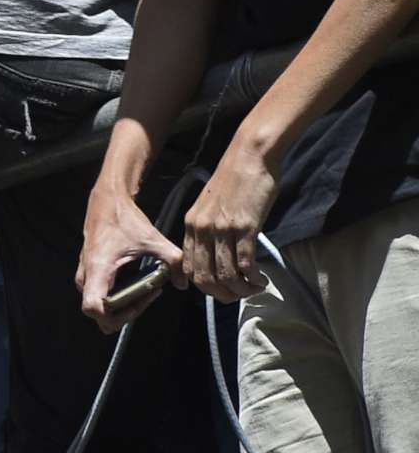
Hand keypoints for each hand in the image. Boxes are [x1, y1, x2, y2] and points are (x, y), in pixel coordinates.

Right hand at [76, 181, 182, 331]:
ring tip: (144, 292)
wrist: (107, 200)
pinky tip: (136, 286)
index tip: (135, 304)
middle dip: (125, 314)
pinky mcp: (90, 272)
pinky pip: (99, 296)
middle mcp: (87, 275)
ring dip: (121, 307)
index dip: (114, 316)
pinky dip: (117, 298)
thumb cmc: (124, 219)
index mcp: (99, 269)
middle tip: (146, 298)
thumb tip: (184, 284)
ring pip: (99, 307)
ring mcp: (86, 274)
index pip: (93, 309)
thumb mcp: (152, 239)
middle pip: (99, 315)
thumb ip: (173, 261)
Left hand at [183, 143, 279, 301]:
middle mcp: (202, 229)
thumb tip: (217, 258)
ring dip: (242, 290)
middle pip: (205, 277)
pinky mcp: (244, 227)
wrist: (249, 157)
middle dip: (223, 294)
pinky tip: (262, 279)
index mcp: (191, 224)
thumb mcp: (210, 206)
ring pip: (226, 275)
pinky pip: (245, 264)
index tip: (222, 290)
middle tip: (241, 296)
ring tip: (255, 289)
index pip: (189, 268)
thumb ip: (208, 230)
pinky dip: (254, 279)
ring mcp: (222, 229)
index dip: (205, 286)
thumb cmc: (234, 181)